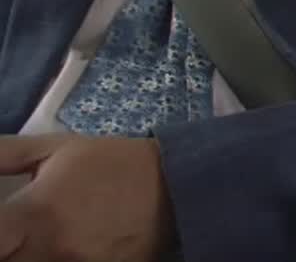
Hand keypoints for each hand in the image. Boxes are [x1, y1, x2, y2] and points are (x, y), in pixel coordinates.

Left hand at [0, 135, 175, 261]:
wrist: (176, 184)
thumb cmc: (112, 163)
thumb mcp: (58, 148)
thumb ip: (7, 154)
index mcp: (34, 212)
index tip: (3, 233)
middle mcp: (50, 248)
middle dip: (9, 250)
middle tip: (17, 239)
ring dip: (31, 258)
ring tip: (44, 243)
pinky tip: (68, 252)